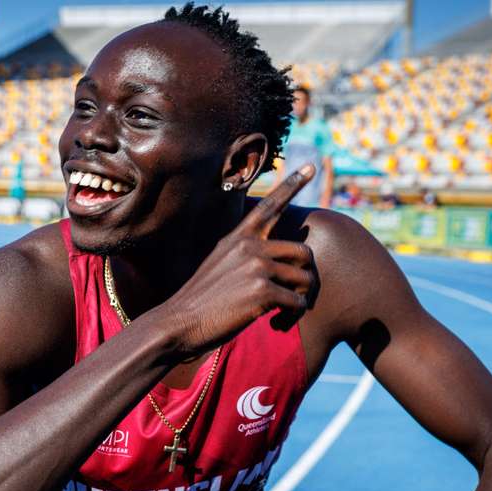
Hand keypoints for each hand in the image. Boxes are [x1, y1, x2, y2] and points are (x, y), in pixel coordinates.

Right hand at [157, 164, 317, 356]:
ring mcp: (256, 266)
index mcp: (239, 238)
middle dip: (307, 278)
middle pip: (304, 252)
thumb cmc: (201, 302)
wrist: (179, 323)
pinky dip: (292, 316)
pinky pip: (298, 302)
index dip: (293, 184)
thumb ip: (247, 257)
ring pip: (306, 279)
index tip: (312, 166)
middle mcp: (250, 246)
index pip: (270, 205)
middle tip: (296, 298)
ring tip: (284, 314)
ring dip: (302, 301)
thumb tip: (278, 263)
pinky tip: (275, 323)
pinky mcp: (262, 290)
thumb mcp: (220, 266)